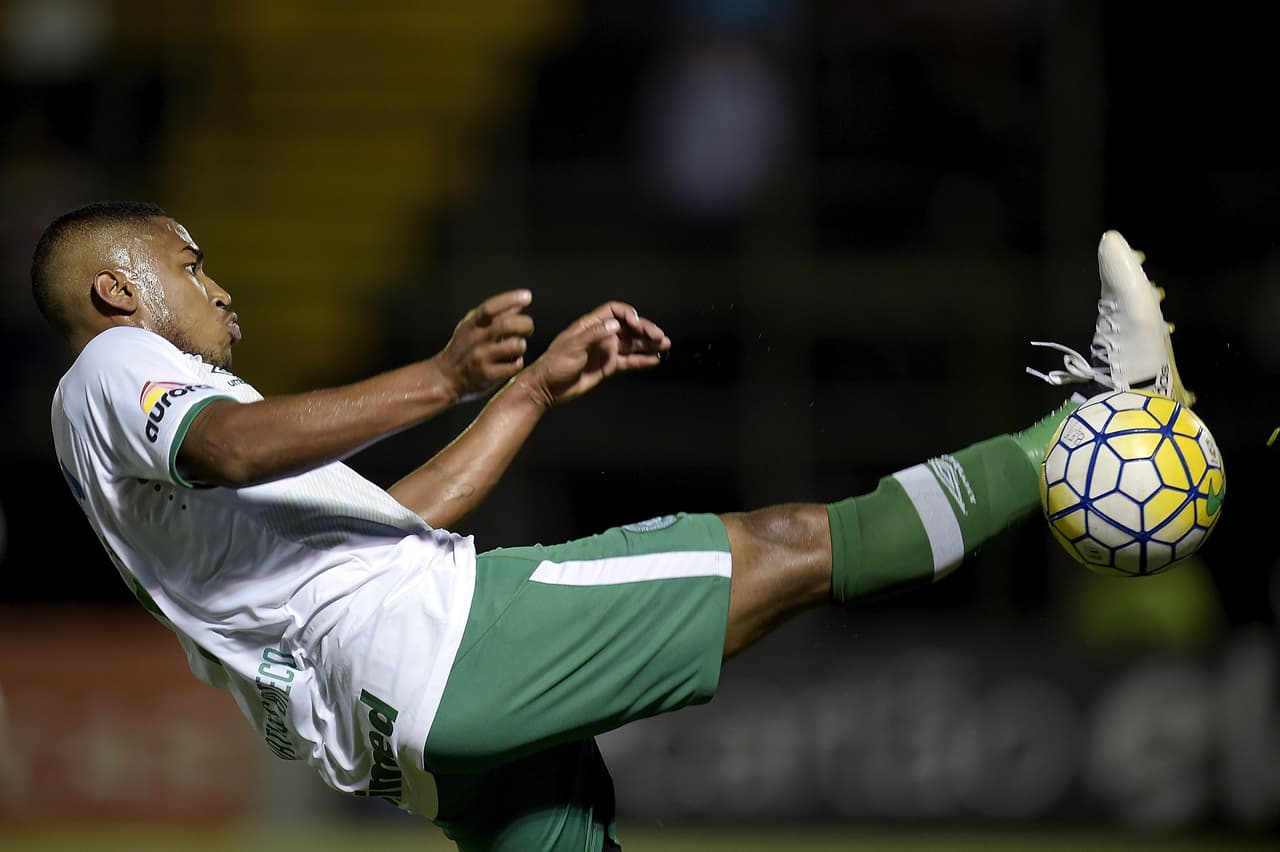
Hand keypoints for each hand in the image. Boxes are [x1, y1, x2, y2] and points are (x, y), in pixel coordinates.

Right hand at [438, 290, 535, 401]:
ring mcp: (481, 357)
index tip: (527, 296)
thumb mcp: (471, 327)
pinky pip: (514, 365)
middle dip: (525, 324)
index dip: (510, 299)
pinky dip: (517, 362)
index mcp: (472, 324)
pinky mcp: (487, 375)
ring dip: (522, 345)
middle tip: (528, 328)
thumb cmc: (463, 349)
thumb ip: (494, 316)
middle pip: (507, 325)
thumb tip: (518, 305)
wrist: (445, 377)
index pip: (491, 306)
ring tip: (517, 348)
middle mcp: (475, 338)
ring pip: (514, 345)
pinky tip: (512, 362)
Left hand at [518, 301, 670, 408]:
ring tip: (664, 345)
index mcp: (590, 325)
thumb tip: (615, 325)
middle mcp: (600, 335)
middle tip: (659, 336)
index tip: (637, 324)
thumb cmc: (554, 365)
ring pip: (632, 344)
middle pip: (628, 327)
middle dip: (644, 330)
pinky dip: (642, 360)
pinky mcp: (608, 366)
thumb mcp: (572, 347)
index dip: (628, 315)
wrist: (547, 388)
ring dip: (648, 344)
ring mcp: (605, 351)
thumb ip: (594, 335)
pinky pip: (629, 361)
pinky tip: (655, 360)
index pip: (614, 311)